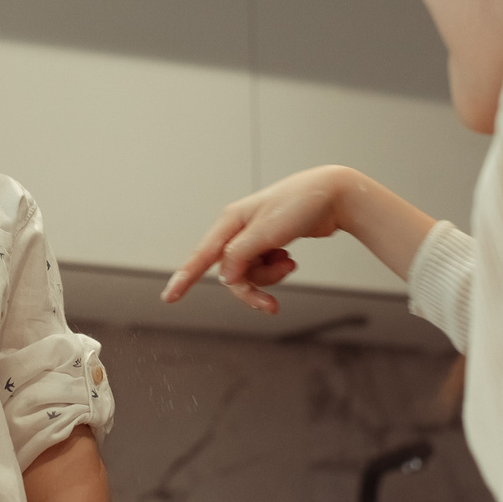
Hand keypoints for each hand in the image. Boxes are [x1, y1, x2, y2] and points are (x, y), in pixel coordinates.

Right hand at [161, 167, 360, 314]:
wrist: (333, 195)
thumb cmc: (301, 205)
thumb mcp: (268, 231)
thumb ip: (241, 255)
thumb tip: (224, 277)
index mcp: (231, 221)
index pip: (202, 255)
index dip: (184, 278)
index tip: (169, 298)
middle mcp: (237, 229)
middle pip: (231, 272)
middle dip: (251, 289)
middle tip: (271, 306)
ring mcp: (253, 237)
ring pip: (249, 273)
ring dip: (270, 276)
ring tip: (289, 264)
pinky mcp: (268, 243)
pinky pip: (263, 268)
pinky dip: (277, 269)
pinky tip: (289, 258)